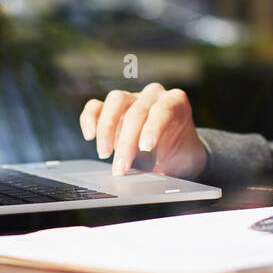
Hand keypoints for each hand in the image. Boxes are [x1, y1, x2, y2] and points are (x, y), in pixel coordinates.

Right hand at [80, 83, 207, 178]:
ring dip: (107, 128)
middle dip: (127, 142)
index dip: (153, 127)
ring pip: (116, 101)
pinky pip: (96, 106)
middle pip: (137, 111)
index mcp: (175, 102)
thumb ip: (173, 166)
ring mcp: (131, 98)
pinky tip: (90, 136)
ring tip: (104, 153)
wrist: (173, 151)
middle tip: (121, 168)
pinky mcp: (110, 107)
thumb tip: (157, 177)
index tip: (145, 147)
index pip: (163, 109)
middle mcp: (153, 95)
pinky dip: (90, 119)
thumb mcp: (183, 161)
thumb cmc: (179, 153)